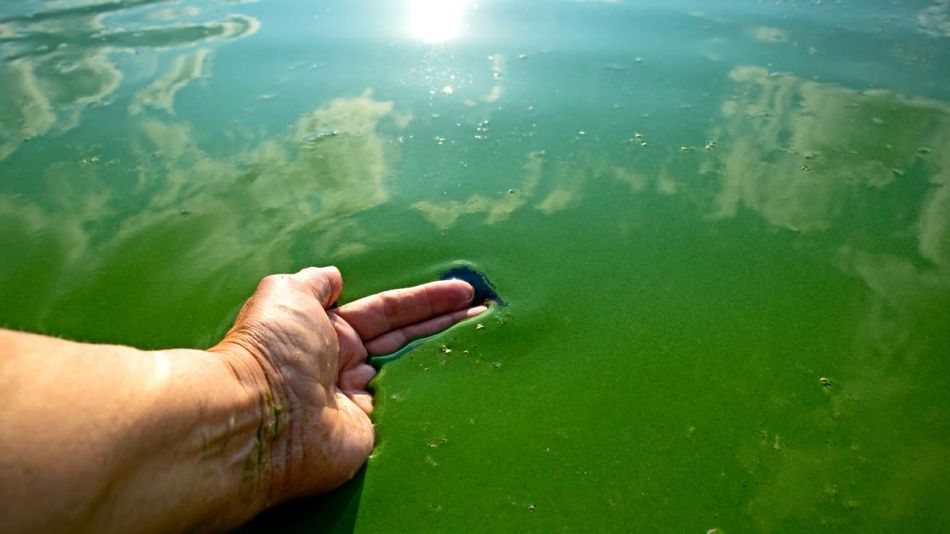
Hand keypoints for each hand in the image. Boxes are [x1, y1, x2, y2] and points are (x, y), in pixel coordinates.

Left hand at [210, 266, 484, 503]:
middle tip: (486, 312)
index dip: (426, 300)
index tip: (464, 291)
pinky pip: (407, 410)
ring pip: (410, 372)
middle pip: (406, 339)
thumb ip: (313, 282)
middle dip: (446, 324)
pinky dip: (432, 397)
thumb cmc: (272, 349)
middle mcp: (344, 364)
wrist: (260, 419)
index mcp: (327, 330)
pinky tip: (462, 383)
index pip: (388, 310)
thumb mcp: (287, 294)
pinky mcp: (368, 433)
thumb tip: (332, 275)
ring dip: (444, 356)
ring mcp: (358, 401)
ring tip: (485, 339)